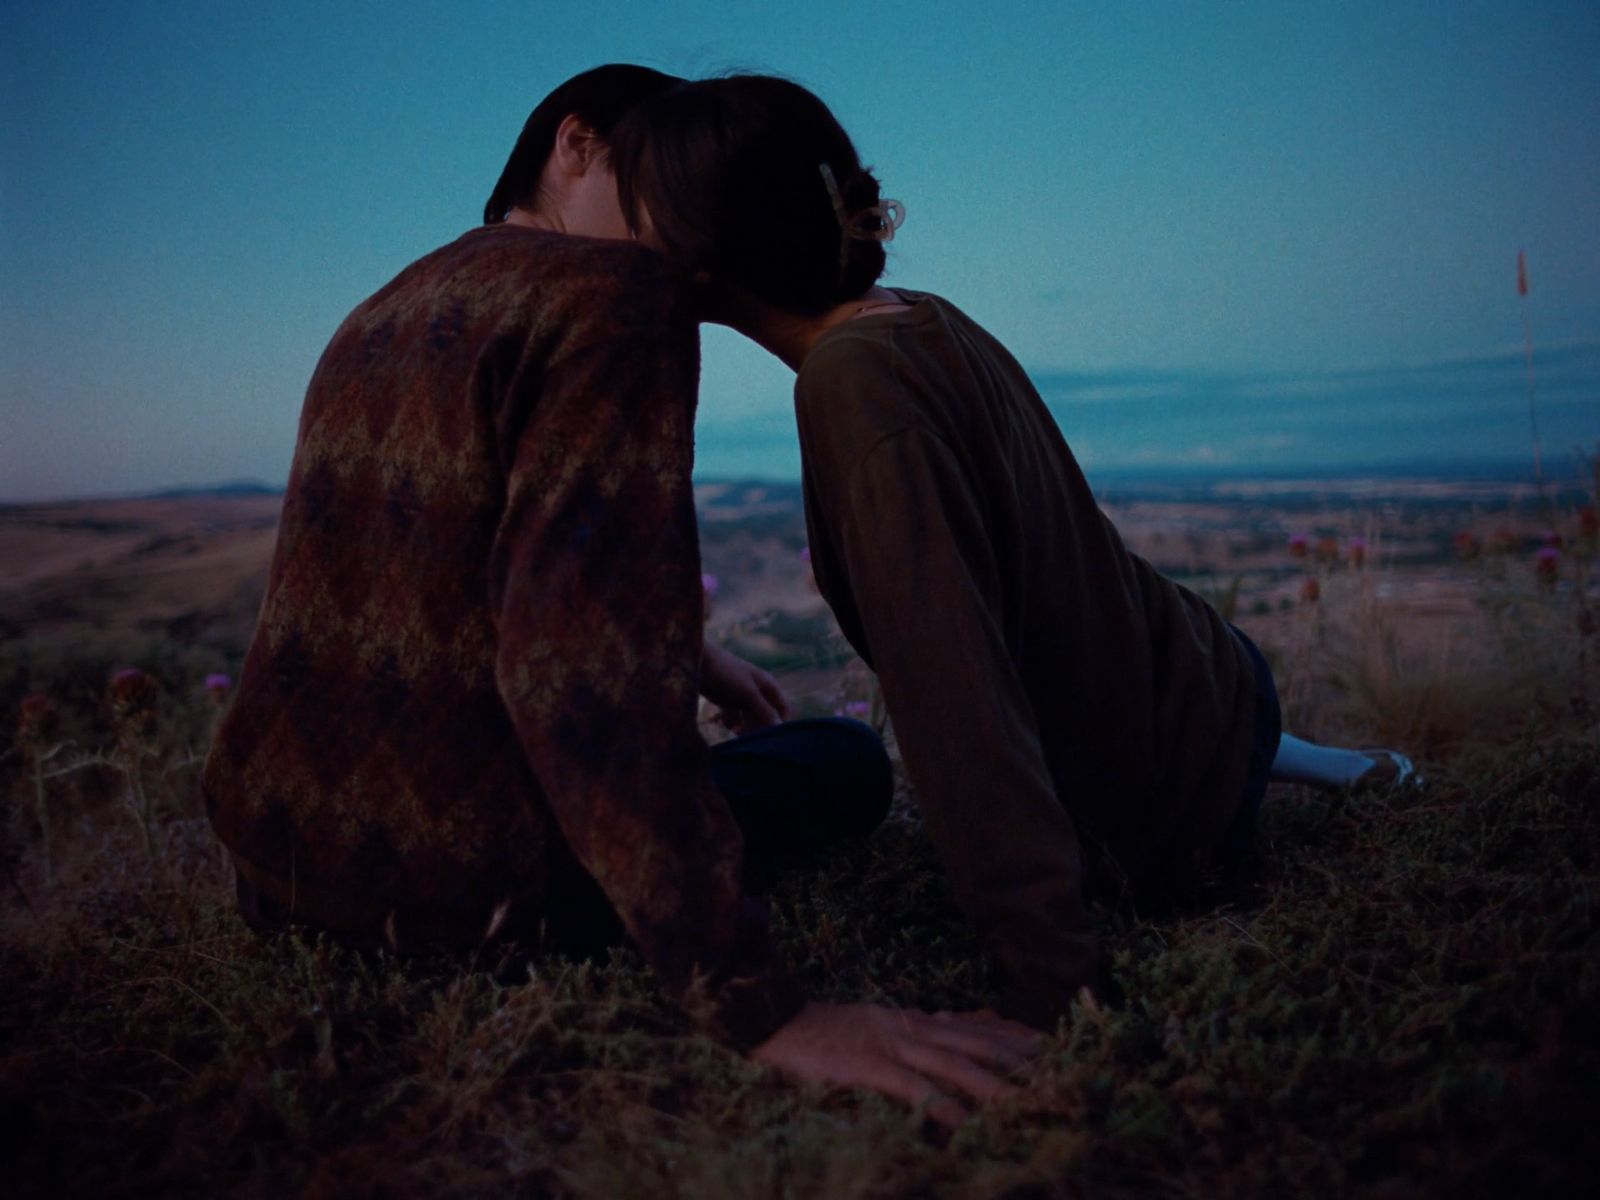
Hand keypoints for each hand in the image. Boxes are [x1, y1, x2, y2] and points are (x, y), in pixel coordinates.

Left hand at [700, 642, 789, 731]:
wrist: (698, 663)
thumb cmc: (727, 672)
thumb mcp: (749, 692)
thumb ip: (765, 710)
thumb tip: (779, 728)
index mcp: (768, 685)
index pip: (782, 707)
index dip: (781, 722)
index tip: (774, 736)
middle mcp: (757, 692)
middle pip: (766, 716)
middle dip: (761, 728)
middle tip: (754, 739)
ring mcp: (742, 698)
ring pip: (750, 719)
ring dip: (747, 729)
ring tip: (739, 734)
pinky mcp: (728, 703)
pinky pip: (735, 719)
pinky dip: (733, 724)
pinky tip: (730, 727)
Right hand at [749, 1001, 1044, 1126]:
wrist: (777, 1021)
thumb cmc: (827, 1031)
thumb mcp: (880, 1023)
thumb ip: (918, 1027)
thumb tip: (955, 1024)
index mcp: (914, 1019)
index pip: (978, 1025)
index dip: (1017, 1036)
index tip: (1054, 1047)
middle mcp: (911, 1027)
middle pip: (977, 1043)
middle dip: (1019, 1061)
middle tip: (1059, 1076)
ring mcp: (890, 1045)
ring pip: (953, 1064)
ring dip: (992, 1085)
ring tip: (1026, 1103)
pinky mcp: (866, 1066)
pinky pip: (910, 1088)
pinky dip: (939, 1105)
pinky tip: (963, 1124)